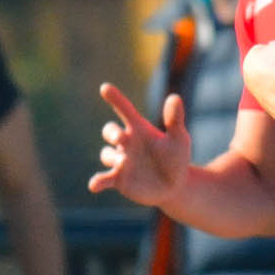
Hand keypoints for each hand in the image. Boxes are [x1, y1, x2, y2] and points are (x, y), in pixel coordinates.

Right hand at [88, 84, 191, 206]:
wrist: (175, 186)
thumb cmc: (176, 158)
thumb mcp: (179, 139)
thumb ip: (175, 120)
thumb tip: (175, 97)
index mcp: (139, 129)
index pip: (125, 109)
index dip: (115, 98)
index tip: (105, 88)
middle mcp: (127, 142)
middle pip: (110, 131)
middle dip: (112, 132)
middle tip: (120, 137)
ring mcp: (121, 161)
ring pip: (106, 154)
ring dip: (111, 157)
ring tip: (124, 162)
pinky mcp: (118, 179)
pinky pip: (103, 179)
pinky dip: (97, 181)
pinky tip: (95, 185)